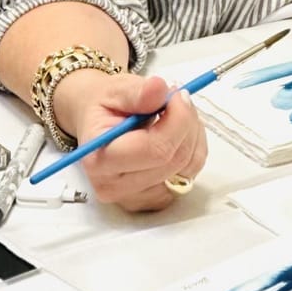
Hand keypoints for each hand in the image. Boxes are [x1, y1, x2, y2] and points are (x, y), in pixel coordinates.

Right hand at [52, 68, 207, 212]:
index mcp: (100, 160)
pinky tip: (177, 134)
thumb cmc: (106, 107)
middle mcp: (114, 187)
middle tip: (178, 98)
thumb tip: (157, 89)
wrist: (99, 124)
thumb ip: (137, 91)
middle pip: (175, 160)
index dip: (177, 120)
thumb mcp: (116, 89)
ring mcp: (136, 198)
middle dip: (186, 123)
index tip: (177, 95)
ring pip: (188, 167)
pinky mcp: (154, 201)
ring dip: (192, 135)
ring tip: (175, 114)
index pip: (155, 150)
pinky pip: (190, 174)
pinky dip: (192, 150)